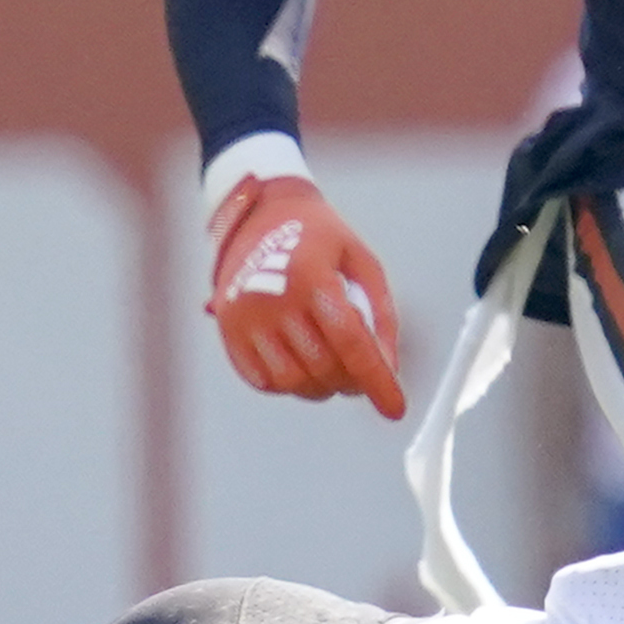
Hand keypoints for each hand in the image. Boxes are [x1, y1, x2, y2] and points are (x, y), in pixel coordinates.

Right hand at [206, 174, 405, 417]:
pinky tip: (304, 367)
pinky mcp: (227, 330)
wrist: (262, 213)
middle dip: (353, 382)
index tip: (396, 409)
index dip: (377, 381)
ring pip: (292, 382)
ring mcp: (244, 317)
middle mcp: (272, 299)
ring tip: (335, 371)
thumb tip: (389, 369)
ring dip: (322, 388)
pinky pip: (262, 380)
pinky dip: (290, 385)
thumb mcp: (364, 262)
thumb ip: (381, 315)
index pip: (350, 343)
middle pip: (323, 367)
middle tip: (364, 376)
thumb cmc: (323, 238)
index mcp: (311, 277)